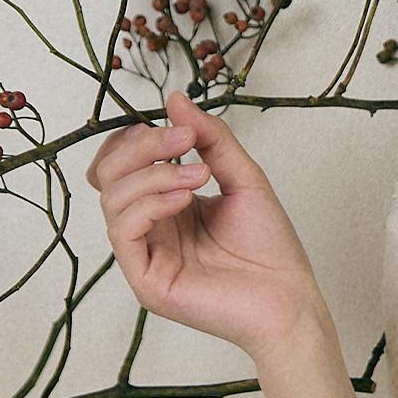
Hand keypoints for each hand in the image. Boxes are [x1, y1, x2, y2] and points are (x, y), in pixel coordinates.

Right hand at [85, 87, 329, 363]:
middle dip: (142, 147)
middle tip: (185, 141)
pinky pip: (123, 232)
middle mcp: (148, 228)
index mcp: (164, 204)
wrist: (289, 298)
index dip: (139, 137)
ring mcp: (143, 255)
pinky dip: (149, 204)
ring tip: (199, 177)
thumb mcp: (242, 176)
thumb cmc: (269, 245)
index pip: (121, 162)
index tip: (184, 128)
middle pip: (108, 174)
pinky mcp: (145, 281)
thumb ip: (209, 138)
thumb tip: (174, 99)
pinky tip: (185, 199)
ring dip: (155, 174)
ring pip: (112, 199)